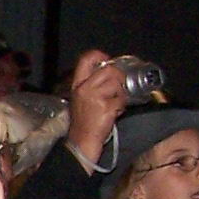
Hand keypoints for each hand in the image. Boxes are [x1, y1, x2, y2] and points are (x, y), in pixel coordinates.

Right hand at [63, 50, 126, 167]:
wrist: (81, 142)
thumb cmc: (83, 122)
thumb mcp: (80, 99)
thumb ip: (92, 85)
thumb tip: (111, 73)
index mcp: (77, 85)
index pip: (86, 59)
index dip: (100, 56)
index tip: (108, 61)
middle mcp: (84, 88)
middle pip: (109, 70)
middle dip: (119, 77)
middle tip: (119, 87)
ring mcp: (95, 97)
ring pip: (117, 84)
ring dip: (120, 94)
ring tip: (115, 104)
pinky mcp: (106, 107)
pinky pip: (121, 100)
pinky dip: (121, 106)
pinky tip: (114, 113)